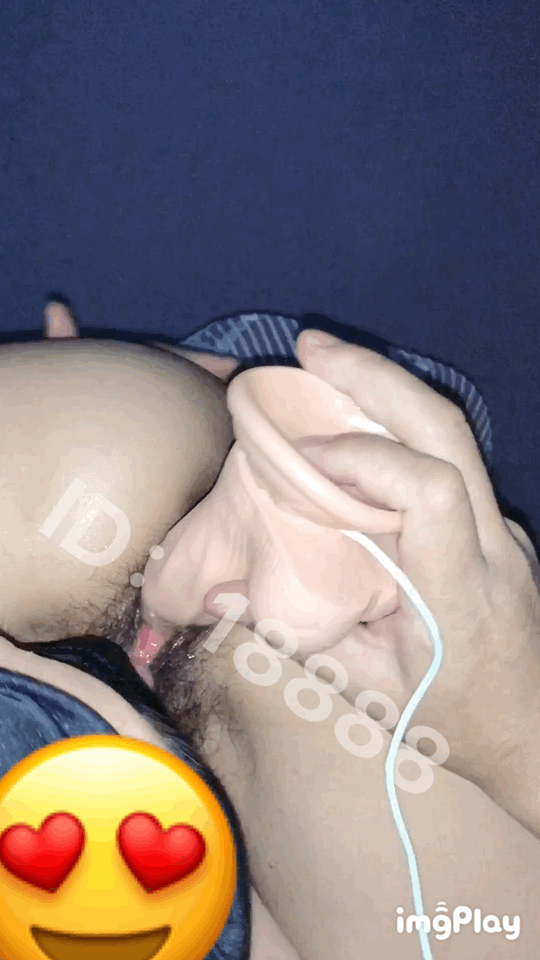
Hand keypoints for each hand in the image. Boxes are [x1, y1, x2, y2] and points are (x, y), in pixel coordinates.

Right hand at [295, 329, 539, 799]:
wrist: (535, 731)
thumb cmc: (453, 723)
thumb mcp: (370, 694)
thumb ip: (301, 635)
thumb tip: (226, 594)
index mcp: (459, 592)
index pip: (430, 492)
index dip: (365, 458)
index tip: (305, 458)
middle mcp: (491, 545)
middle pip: (446, 431)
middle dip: (375, 378)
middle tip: (310, 349)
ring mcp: (500, 527)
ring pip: (453, 431)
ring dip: (386, 386)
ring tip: (324, 360)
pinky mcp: (493, 523)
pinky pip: (448, 455)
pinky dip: (396, 423)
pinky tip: (354, 415)